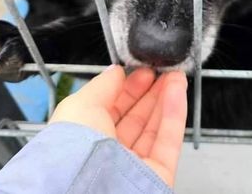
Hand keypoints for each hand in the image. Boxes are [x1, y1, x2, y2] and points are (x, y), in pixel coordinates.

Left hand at [49, 65, 187, 186]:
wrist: (87, 188)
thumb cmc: (73, 150)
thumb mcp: (80, 105)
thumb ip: (102, 85)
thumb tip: (116, 71)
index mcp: (85, 138)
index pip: (111, 110)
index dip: (127, 88)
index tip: (141, 70)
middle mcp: (109, 154)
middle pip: (136, 118)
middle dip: (150, 91)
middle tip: (161, 71)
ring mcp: (134, 165)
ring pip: (154, 128)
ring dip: (166, 98)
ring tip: (175, 76)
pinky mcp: (157, 174)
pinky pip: (169, 140)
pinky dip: (175, 113)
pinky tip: (177, 90)